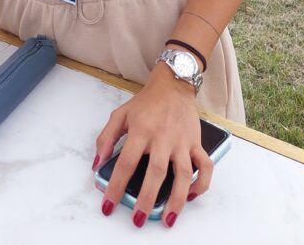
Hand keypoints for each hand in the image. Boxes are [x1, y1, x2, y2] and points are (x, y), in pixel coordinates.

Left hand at [94, 63, 213, 228]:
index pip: (126, 162)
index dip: (116, 186)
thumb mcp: (120, 114)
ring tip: (168, 219)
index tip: (109, 205)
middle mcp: (163, 137)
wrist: (173, 84)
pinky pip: (205, 166)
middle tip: (138, 220)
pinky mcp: (196, 143)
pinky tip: (191, 196)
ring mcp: (182, 141)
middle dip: (146, 199)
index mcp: (141, 130)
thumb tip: (97, 163)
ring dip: (177, 199)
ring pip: (183, 174)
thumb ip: (106, 138)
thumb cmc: (146, 102)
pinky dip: (202, 183)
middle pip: (156, 172)